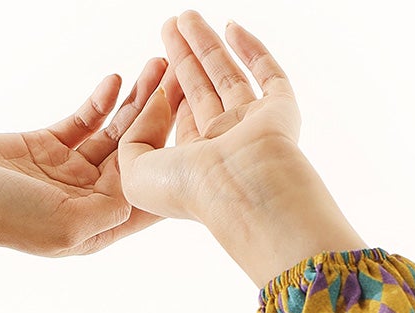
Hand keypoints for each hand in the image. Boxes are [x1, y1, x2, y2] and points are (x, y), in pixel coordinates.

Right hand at [0, 56, 182, 258]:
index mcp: (100, 223)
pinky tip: (118, 78)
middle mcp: (90, 199)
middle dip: (163, 116)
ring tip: (159, 65)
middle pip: (137, 153)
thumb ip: (108, 214)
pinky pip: (84, 120)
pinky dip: (101, 100)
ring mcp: (70, 172)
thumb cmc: (2, 218)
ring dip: (138, 99)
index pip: (148, 189)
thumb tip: (143, 199)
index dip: (174, 157)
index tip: (199, 125)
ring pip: (115, 131)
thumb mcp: (65, 227)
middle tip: (187, 78)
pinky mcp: (48, 146)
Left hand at [119, 12, 364, 286]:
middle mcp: (224, 146)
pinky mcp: (280, 111)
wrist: (242, 191)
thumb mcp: (134, 173)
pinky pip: (268, 73)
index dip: (166, 89)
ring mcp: (253, 128)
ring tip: (186, 16)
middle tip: (169, 25)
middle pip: (200, 91)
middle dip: (183, 58)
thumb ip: (134, 137)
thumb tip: (157, 100)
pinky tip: (231, 27)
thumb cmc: (189, 192)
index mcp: (193, 165)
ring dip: (207, 45)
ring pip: (227, 76)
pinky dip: (252, 49)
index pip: (179, 118)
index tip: (155, 62)